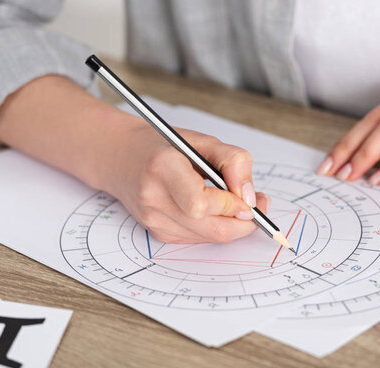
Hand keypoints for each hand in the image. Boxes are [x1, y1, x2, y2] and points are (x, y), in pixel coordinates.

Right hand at [104, 121, 268, 243]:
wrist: (121, 157)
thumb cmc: (165, 146)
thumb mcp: (204, 141)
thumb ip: (234, 162)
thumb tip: (251, 197)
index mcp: (163, 168)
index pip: (202, 203)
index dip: (232, 204)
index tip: (249, 197)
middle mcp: (154, 198)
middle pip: (212, 228)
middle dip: (243, 222)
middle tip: (258, 206)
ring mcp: (154, 220)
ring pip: (210, 237)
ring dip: (232, 224)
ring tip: (237, 202)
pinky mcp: (158, 233)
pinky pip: (199, 238)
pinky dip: (215, 226)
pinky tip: (212, 209)